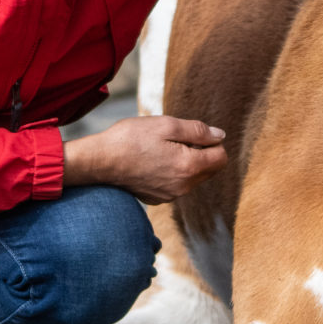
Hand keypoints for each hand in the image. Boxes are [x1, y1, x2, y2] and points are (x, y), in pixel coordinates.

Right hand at [62, 116, 227, 204]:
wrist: (100, 160)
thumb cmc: (131, 138)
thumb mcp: (167, 125)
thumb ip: (198, 131)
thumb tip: (220, 136)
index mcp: (189, 167)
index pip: (221, 157)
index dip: (212, 142)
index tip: (192, 133)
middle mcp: (183, 186)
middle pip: (210, 169)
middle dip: (201, 152)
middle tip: (175, 139)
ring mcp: (170, 195)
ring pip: (193, 177)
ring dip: (186, 162)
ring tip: (161, 149)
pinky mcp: (158, 198)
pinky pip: (177, 184)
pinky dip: (172, 172)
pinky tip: (153, 161)